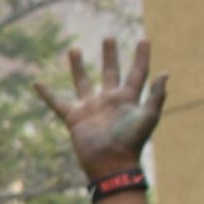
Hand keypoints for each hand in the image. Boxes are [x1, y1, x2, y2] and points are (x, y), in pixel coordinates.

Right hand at [35, 36, 166, 179]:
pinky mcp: (74, 117)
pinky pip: (57, 102)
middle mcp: (109, 100)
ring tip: (74, 49)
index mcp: (128, 99)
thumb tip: (166, 73)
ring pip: (83, 82)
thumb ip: (156, 96)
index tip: (144, 40)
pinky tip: (37, 83)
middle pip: (110, 72)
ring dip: (78, 66)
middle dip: (110, 55)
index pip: (137, 73)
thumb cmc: (132, 142)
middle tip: (108, 38)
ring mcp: (91, 107)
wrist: (111, 164)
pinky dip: (47, 94)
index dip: (142, 57)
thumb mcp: (148, 117)